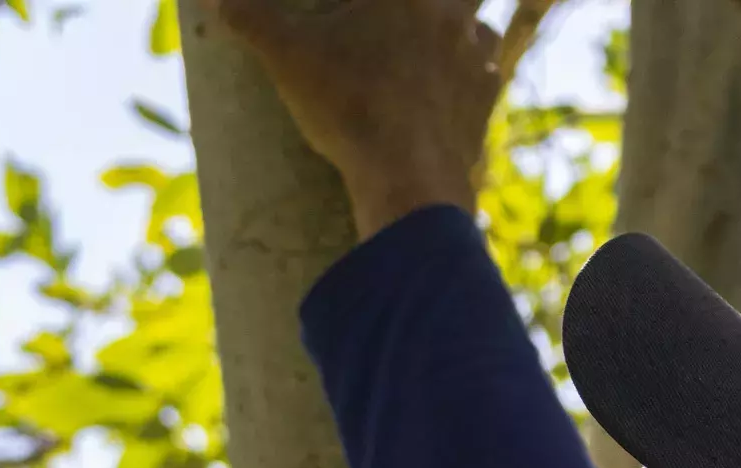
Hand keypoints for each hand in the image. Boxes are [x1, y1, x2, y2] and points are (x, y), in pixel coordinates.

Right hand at [208, 0, 502, 237]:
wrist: (407, 177)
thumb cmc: (347, 105)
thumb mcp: (287, 57)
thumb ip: (251, 17)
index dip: (368, 5)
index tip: (358, 13)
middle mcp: (450, 12)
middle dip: (434, 5)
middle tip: (402, 21)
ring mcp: (474, 56)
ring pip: (480, 25)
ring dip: (461, 27)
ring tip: (434, 43)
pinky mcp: (486, 99)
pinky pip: (488, 73)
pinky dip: (472, 76)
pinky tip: (449, 90)